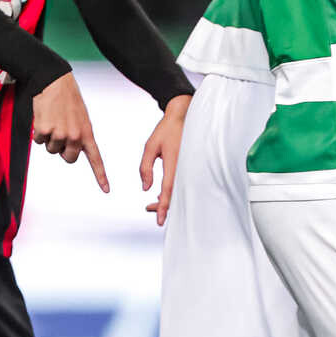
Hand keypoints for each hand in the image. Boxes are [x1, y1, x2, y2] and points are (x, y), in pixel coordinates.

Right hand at [31, 72, 107, 192]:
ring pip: (51, 150)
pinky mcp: (44, 130)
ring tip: (53, 120)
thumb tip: (69, 151)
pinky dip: (38, 132)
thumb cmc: (67, 99)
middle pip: (68, 159)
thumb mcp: (80, 117)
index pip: (96, 159)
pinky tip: (43, 118)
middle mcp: (74, 136)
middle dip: (62, 151)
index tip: (106, 190)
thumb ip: (78, 135)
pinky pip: (38, 141)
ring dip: (49, 138)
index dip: (101, 176)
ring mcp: (59, 134)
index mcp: (86, 132)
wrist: (53, 81)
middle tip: (60, 132)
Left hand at [140, 94, 190, 226]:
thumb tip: (145, 187)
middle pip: (175, 195)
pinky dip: (172, 192)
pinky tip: (162, 194)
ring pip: (179, 191)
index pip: (168, 189)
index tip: (159, 220)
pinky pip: (182, 184)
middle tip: (148, 209)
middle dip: (162, 207)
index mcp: (174, 161)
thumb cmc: (167, 130)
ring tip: (152, 204)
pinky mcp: (190, 167)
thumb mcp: (150, 147)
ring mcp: (189, 167)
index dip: (163, 206)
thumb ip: (145, 168)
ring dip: (167, 200)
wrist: (184, 116)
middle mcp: (184, 167)